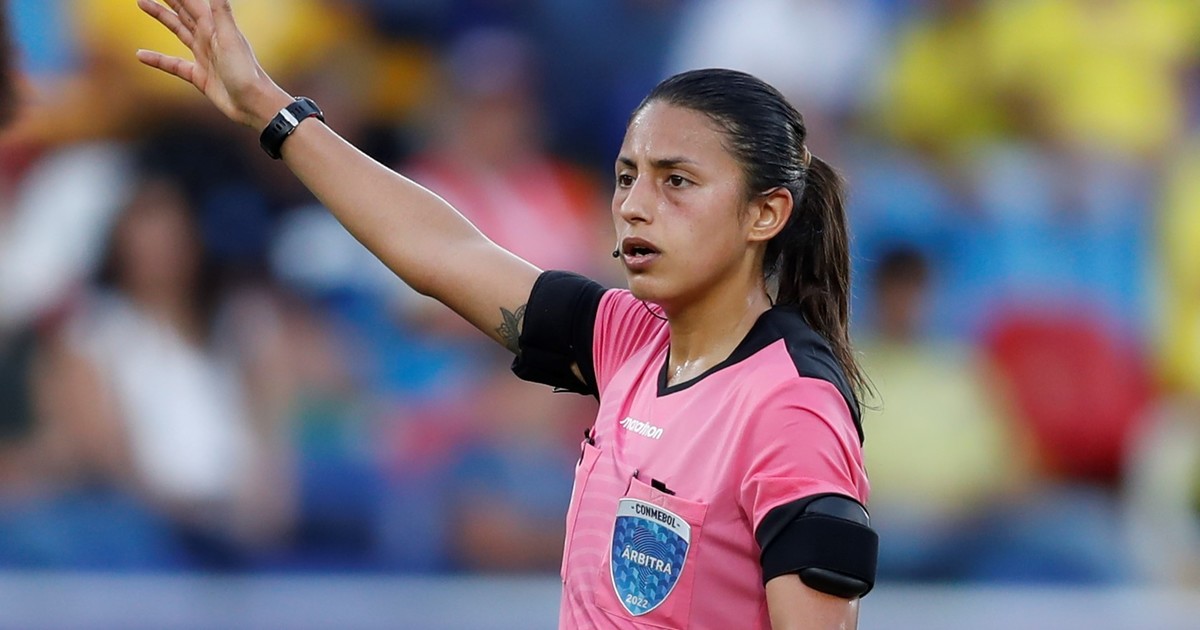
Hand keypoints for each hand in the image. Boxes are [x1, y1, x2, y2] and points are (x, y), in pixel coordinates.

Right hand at [135, 0, 292, 128]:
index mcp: (215, 27)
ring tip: (142, 3)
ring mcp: (203, 57)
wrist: (253, 103)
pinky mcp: (199, 76)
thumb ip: (221, 11)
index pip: (191, 1)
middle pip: (183, 11)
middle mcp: (209, 38)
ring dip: (161, 16)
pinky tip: (140, 55)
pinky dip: (157, 59)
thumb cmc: (245, 71)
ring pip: (178, 30)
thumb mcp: (230, 37)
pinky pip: (173, 65)